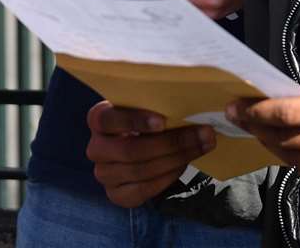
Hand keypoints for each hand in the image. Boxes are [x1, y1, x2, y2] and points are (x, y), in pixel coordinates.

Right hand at [85, 101, 215, 207]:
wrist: (135, 151)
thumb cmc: (142, 123)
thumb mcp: (142, 110)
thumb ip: (154, 107)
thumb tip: (189, 104)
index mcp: (98, 120)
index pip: (108, 119)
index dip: (134, 121)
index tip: (162, 121)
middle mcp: (96, 148)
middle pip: (131, 150)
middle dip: (171, 144)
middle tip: (203, 134)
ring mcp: (104, 174)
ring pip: (141, 171)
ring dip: (176, 160)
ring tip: (201, 148)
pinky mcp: (115, 194)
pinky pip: (144, 189)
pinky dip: (168, 177)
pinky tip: (183, 165)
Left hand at [229, 73, 299, 197]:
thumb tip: (281, 98)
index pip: (291, 113)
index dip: (258, 110)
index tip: (238, 105)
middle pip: (288, 139)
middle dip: (258, 128)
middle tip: (241, 117)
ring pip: (297, 160)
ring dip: (273, 146)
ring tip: (261, 132)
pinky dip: (297, 162)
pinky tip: (289, 149)